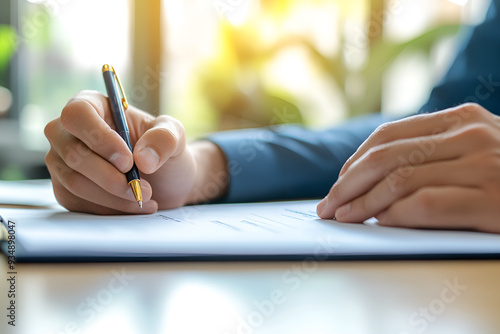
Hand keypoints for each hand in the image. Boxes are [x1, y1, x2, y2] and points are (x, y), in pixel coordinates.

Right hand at [45, 91, 228, 213]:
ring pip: (75, 182)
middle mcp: (68, 131)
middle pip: (74, 154)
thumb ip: (164, 138)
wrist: (164, 179)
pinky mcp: (64, 188)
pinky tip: (133, 206)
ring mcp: (62, 160)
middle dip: (112, 178)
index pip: (77, 115)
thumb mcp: (174, 136)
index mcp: (91, 105)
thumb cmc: (163, 149)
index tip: (128, 161)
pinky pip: (77, 202)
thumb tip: (143, 158)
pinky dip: (109, 208)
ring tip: (145, 197)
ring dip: (114, 196)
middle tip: (145, 188)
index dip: (100, 139)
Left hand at [316, 103, 499, 232]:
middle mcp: (470, 135)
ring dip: (361, 203)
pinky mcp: (490, 199)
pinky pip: (425, 205)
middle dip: (347, 184)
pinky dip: (393, 215)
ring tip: (342, 218)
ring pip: (398, 181)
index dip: (355, 160)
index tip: (339, 182)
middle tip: (328, 205)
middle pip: (386, 157)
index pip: (389, 136)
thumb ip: (434, 152)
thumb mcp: (475, 148)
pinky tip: (377, 224)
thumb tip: (374, 178)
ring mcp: (483, 165)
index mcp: (461, 119)